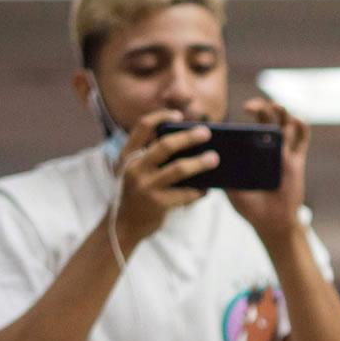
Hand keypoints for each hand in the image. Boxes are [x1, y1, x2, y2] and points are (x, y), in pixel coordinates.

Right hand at [113, 110, 217, 249]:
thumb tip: (186, 141)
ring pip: (179, 169)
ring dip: (200, 162)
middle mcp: (134, 168)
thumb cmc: (136, 193)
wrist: (124, 225)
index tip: (179, 115)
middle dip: (188, 137)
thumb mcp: (135, 171)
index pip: (142, 127)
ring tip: (215, 158)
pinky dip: (199, 190)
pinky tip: (208, 189)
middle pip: (165, 145)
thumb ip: (150, 156)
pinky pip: (185, 193)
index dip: (161, 117)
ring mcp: (145, 186)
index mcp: (127, 155)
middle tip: (206, 133)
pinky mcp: (157, 203)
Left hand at [226, 98, 309, 245]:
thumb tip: (209, 157)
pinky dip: (302, 126)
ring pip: (286, 124)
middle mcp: (266, 148)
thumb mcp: (230, 188)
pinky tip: (297, 118)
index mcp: (250, 151)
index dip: (241, 117)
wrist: (271, 222)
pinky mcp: (297, 161)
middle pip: (267, 119)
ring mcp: (283, 153)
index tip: (234, 112)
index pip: (248, 125)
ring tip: (276, 106)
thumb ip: (224, 173)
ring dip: (282, 111)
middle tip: (250, 107)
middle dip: (261, 107)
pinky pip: (303, 139)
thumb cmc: (250, 207)